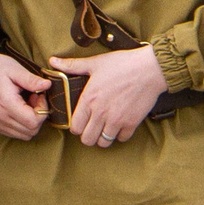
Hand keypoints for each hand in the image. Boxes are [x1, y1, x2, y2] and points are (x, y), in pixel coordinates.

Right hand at [0, 47, 49, 138]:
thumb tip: (48, 85)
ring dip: (31, 121)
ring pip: (25, 135)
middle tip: (34, 98)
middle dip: (38, 116)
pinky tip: (20, 108)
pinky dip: (23, 124)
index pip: (33, 122)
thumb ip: (32, 80)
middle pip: (31, 131)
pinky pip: (16, 133)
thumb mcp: (15, 69)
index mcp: (5, 104)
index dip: (42, 110)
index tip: (39, 95)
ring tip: (27, 103)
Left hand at [49, 46, 167, 147]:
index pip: (75, 127)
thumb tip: (53, 61)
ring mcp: (116, 120)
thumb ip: (72, 65)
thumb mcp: (95, 63)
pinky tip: (120, 125)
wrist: (150, 68)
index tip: (82, 121)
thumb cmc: (123, 64)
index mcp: (89, 100)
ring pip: (103, 142)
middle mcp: (100, 113)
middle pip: (87, 139)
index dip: (76, 127)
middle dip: (88, 135)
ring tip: (105, 128)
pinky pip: (121, 139)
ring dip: (103, 137)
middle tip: (93, 127)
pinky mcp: (131, 123)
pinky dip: (120, 134)